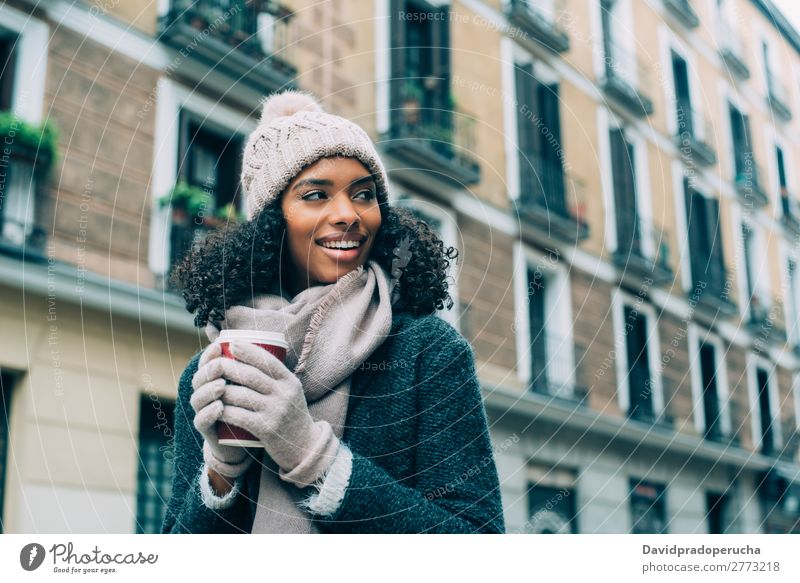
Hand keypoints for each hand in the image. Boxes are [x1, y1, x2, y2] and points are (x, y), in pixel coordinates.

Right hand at [190, 341, 255, 478]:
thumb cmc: (253, 408)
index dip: (209, 354)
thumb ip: (257, 366)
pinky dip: (209, 413)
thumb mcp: (256, 386)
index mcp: (215, 380)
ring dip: (208, 390)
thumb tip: (268, 338)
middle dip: (208, 370)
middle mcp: (205, 394)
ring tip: (222, 385)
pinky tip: (219, 407)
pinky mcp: (207, 430)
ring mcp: (204, 412)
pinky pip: (202, 421)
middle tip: (221, 365)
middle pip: (199, 378)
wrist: (248, 440)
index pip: (206, 363)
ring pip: (198, 398)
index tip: (218, 346)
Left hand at [199, 341, 340, 486]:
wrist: (305, 446)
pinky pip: (239, 416)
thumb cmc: (293, 415)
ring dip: (222, 390)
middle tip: (215, 363)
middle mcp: (284, 394)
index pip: (267, 361)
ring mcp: (275, 412)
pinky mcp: (266, 429)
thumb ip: (276, 377)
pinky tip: (215, 407)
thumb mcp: (292, 392)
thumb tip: (253, 354)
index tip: (231, 344)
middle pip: (251, 375)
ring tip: (211, 385)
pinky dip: (225, 411)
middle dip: (229, 367)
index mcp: (290, 382)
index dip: (248, 351)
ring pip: (241, 395)